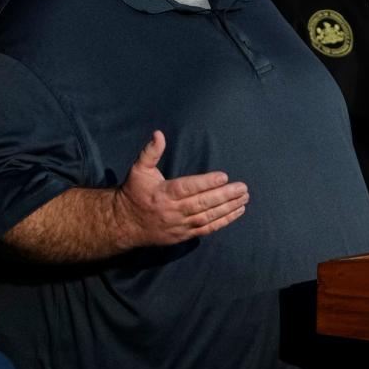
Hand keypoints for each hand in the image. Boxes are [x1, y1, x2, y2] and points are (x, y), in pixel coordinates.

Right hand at [112, 129, 247, 246]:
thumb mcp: (138, 169)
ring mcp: (179, 224)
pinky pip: (206, 229)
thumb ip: (150, 152)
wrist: (125, 224)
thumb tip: (159, 133)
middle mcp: (172, 210)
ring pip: (207, 217)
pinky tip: (237, 212)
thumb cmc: (134, 193)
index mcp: (163, 193)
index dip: (206, 182)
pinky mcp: (183, 235)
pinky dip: (223, 221)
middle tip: (243, 188)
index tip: (224, 176)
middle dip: (224, 196)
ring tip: (244, 199)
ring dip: (228, 208)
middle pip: (202, 203)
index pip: (188, 187)